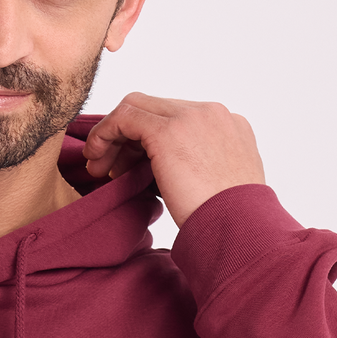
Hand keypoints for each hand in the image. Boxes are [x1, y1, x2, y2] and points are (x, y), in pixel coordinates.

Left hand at [80, 94, 265, 226]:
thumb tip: (162, 169)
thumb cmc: (228, 222)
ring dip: (113, 137)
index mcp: (228, 125)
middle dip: (126, 137)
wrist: (239, 229)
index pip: (176, 118)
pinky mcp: (169, 130)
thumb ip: (196, 165)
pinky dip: (105, 134)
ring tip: (99, 169)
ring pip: (137, 108)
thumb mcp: (217, 185)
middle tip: (109, 168)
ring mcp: (192, 117)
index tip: (130, 166)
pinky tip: (97, 159)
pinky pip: (125, 117)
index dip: (146, 139)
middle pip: (155, 109)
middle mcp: (212, 113)